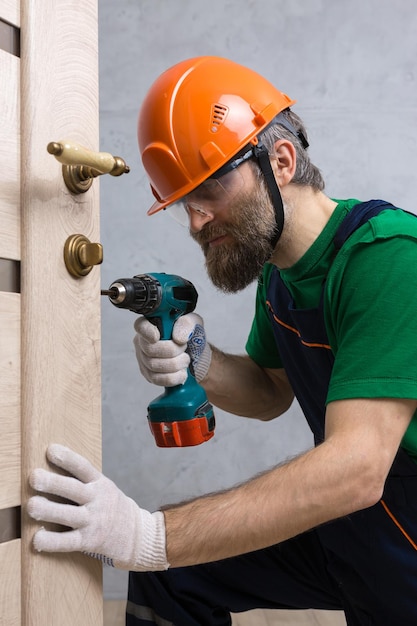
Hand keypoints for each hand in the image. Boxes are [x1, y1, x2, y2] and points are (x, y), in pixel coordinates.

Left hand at [27, 444, 168, 570]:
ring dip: (49, 510)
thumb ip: (81, 479)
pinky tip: (37, 538)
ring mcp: (93, 521)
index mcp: (100, 483)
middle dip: (53, 483)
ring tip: (31, 505)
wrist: (133, 532)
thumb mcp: (102, 486)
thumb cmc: (109, 505)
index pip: (83, 467)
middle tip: (34, 477)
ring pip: (69, 515)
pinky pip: (68, 542)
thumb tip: (49, 465)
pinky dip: (52, 541)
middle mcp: (97, 500)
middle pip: (74, 490)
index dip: (68, 458)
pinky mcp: (88, 541)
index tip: (50, 450)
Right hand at [133, 312, 211, 385]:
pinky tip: (181, 372)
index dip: (147, 332)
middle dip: (172, 351)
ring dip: (175, 364)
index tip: (157, 336)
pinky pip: (157, 379)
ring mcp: (144, 359)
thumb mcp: (193, 323)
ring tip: (185, 360)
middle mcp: (143, 341)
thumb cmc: (189, 335)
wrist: (195, 354)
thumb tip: (178, 338)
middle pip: (149, 349)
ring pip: (153, 366)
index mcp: (151, 324)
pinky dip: (173, 377)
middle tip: (184, 348)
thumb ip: (186, 325)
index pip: (141, 326)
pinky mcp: (149, 375)